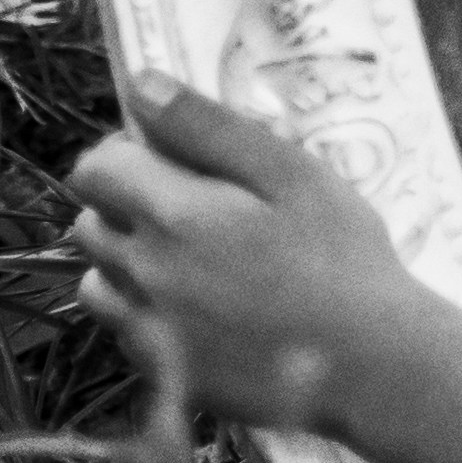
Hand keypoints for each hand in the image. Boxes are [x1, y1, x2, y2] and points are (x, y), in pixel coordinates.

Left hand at [70, 78, 413, 429]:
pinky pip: (124, 331)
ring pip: (97, 279)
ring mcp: (148, 331)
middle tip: (197, 211)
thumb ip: (209, 127)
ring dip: (128, 262)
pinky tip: (204, 312)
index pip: (94, 169)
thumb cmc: (344, 259)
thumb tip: (140, 86)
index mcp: (172, 213)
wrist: (373, 368)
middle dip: (126, 206)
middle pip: (89, 223)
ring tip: (194, 263)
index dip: (126, 155)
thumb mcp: (293, 174)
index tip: (175, 163)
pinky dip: (147, 314)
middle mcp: (143, 272)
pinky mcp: (162, 377)